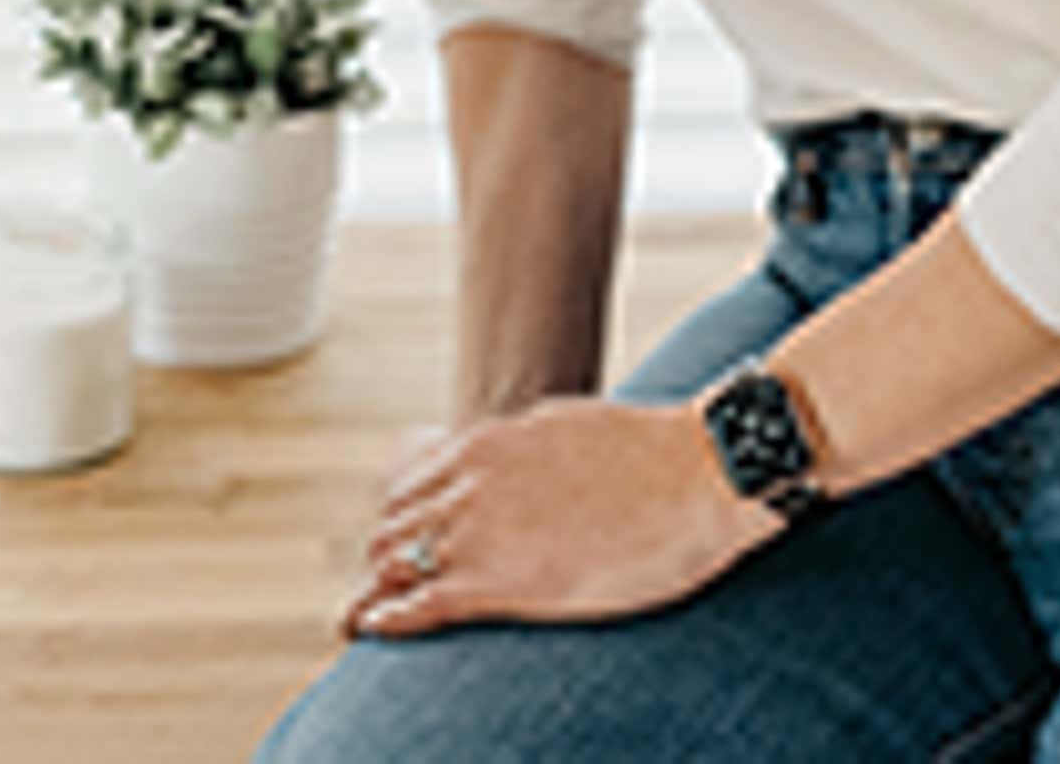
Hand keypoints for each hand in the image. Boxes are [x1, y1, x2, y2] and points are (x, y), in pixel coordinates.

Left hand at [342, 397, 766, 637]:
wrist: (697, 470)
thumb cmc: (648, 454)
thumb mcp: (560, 430)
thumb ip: (521, 451)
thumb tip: (509, 464)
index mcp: (481, 447)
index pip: (407, 491)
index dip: (399, 527)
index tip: (399, 554)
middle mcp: (467, 485)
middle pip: (391, 529)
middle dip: (381, 564)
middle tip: (379, 596)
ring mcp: (481, 531)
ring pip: (394, 564)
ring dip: (376, 591)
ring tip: (361, 619)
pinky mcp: (503, 581)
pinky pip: (422, 602)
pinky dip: (388, 616)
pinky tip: (371, 630)